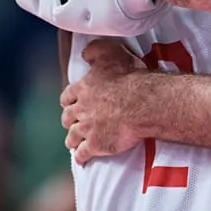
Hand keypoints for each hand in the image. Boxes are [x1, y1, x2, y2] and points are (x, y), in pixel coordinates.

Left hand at [61, 40, 146, 164]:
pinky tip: (82, 159)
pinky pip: (83, 153)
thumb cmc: (129, 77)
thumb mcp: (112, 53)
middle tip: (73, 122)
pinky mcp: (96, 145)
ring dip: (72, 140)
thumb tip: (84, 53)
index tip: (70, 103)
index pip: (68, 96)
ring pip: (72, 137)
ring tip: (74, 143)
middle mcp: (81, 109)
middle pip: (68, 118)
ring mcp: (87, 128)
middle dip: (69, 120)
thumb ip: (95, 51)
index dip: (69, 100)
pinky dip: (81, 157)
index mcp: (84, 88)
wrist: (142, 103)